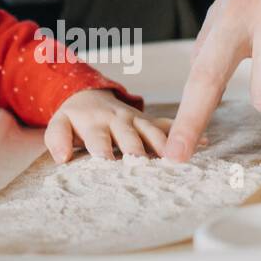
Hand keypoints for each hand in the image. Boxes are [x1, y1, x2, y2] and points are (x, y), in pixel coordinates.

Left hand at [44, 89, 176, 162]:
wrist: (91, 95)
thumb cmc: (75, 119)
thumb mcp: (59, 124)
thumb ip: (56, 139)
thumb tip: (61, 158)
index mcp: (95, 122)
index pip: (98, 138)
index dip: (102, 149)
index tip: (107, 162)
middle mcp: (118, 120)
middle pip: (129, 137)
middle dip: (137, 150)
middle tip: (145, 165)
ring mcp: (137, 121)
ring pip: (152, 132)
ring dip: (164, 145)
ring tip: (176, 159)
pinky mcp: (150, 122)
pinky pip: (168, 127)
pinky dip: (184, 133)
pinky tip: (203, 141)